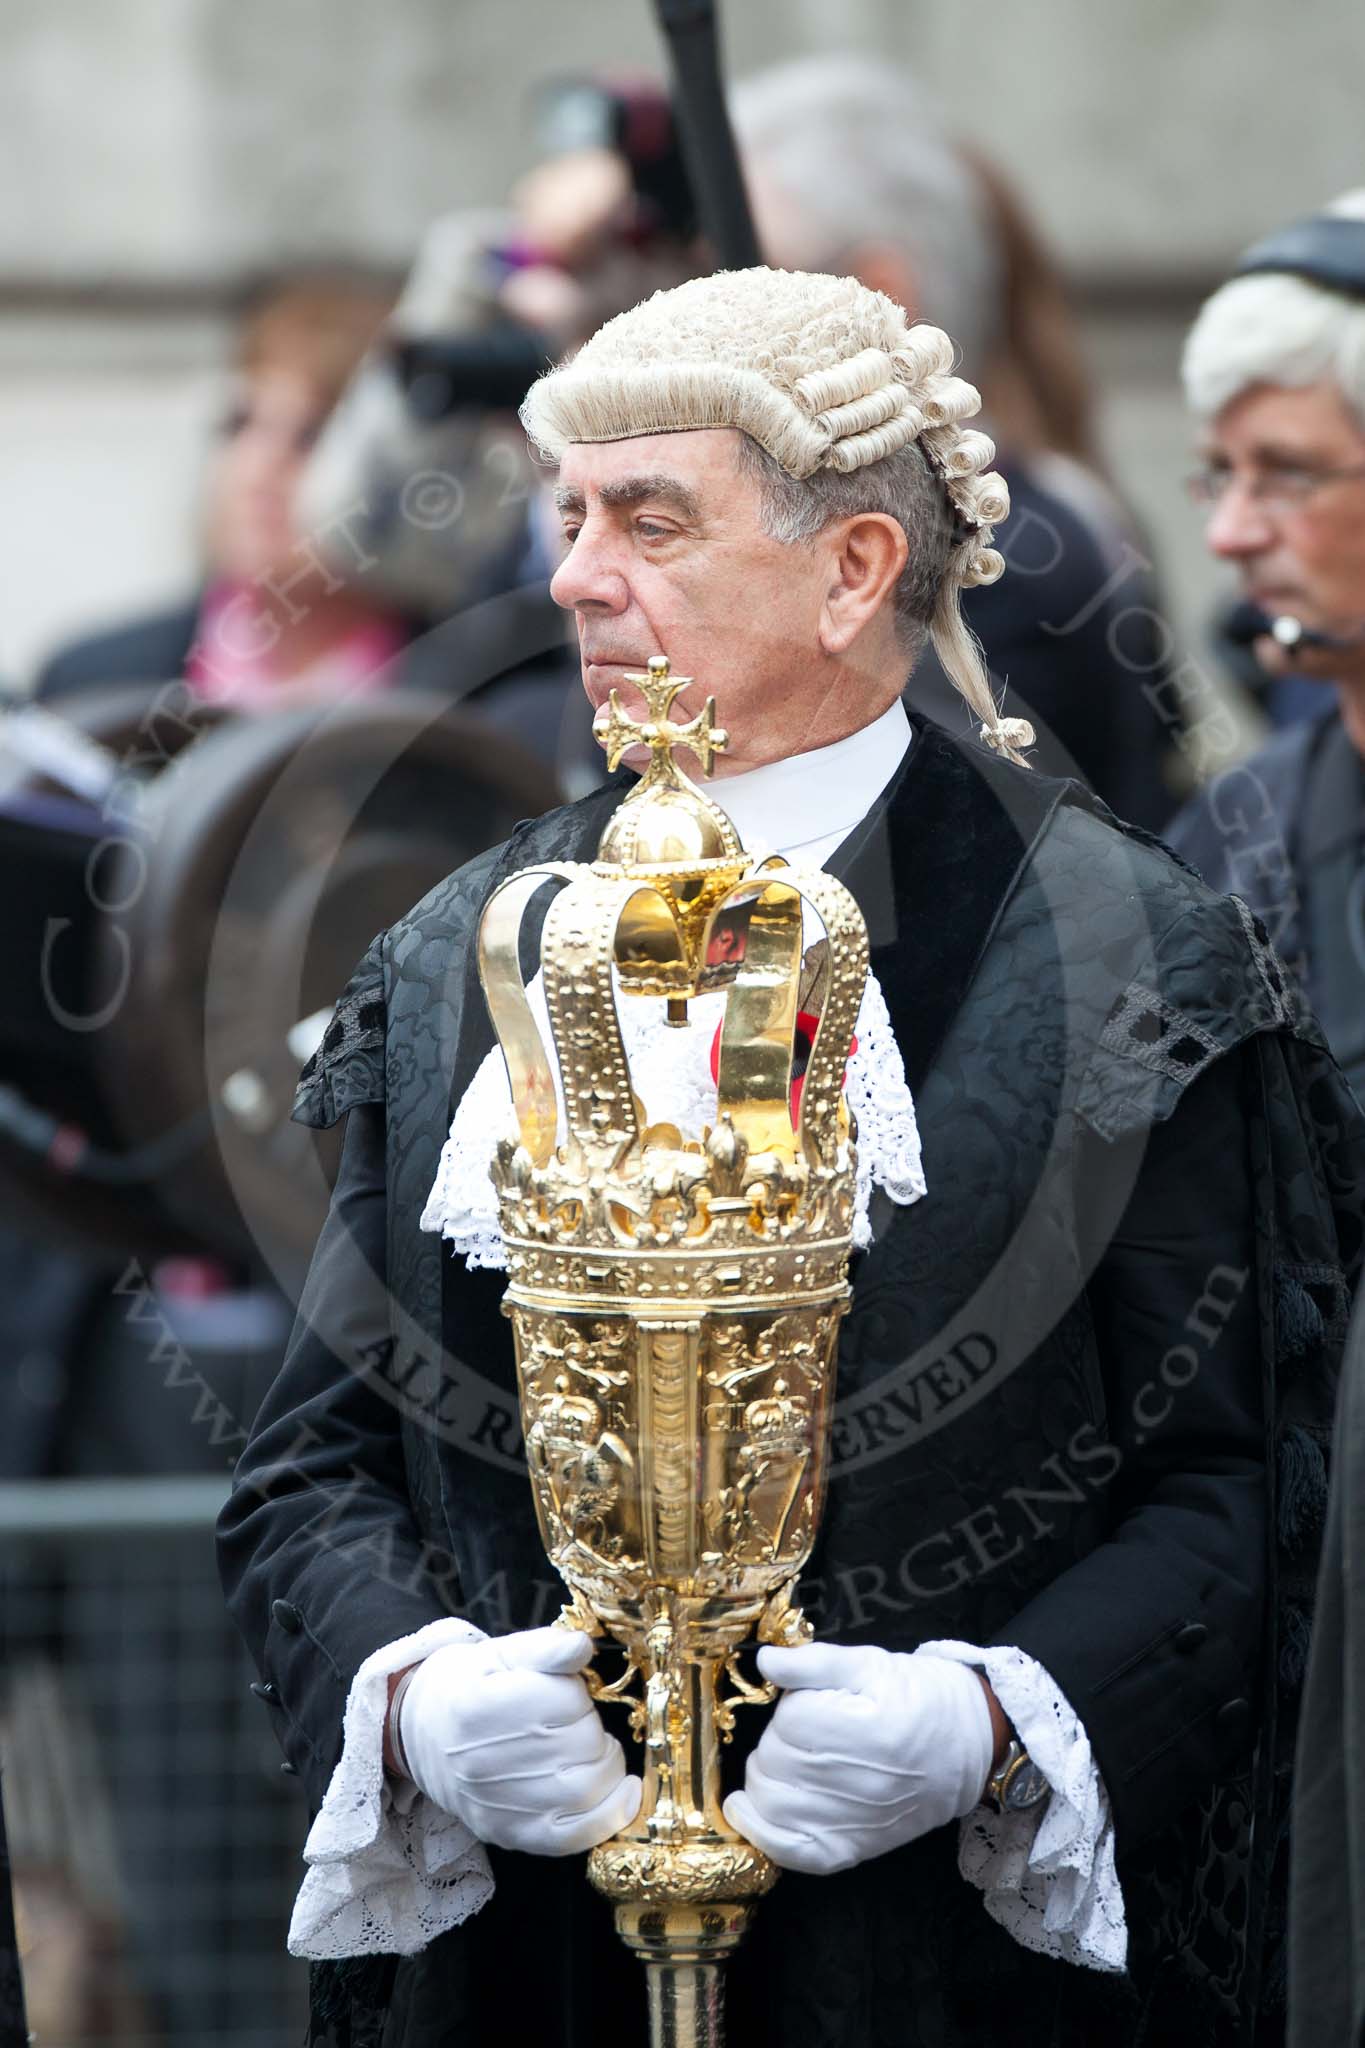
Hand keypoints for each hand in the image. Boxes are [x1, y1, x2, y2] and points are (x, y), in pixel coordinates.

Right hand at [396, 1626, 641, 1856]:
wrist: (426, 1734)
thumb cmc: (471, 1686)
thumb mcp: (501, 1653)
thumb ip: (545, 1648)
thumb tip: (581, 1646)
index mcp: (482, 1706)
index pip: (566, 1700)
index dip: (577, 1692)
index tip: (564, 1691)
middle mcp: (487, 1761)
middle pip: (582, 1744)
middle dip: (593, 1727)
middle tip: (577, 1721)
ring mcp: (500, 1804)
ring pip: (588, 1788)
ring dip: (608, 1765)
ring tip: (593, 1750)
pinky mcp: (511, 1834)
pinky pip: (573, 1837)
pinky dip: (609, 1816)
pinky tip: (624, 1793)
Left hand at [722, 1643, 994, 1876]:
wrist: (968, 1744)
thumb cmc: (919, 1696)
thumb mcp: (871, 1662)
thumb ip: (815, 1661)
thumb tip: (766, 1662)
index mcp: (865, 1731)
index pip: (790, 1721)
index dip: (791, 1705)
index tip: (810, 1699)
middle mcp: (857, 1784)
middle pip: (775, 1761)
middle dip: (776, 1738)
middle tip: (802, 1728)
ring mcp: (852, 1822)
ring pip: (772, 1803)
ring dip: (764, 1777)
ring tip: (784, 1760)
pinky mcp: (850, 1849)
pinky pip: (791, 1852)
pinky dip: (762, 1833)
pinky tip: (747, 1810)